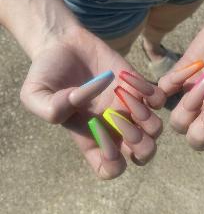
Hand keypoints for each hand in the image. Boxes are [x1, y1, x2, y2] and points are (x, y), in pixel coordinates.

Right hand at [20, 26, 165, 178]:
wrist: (63, 44)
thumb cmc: (47, 73)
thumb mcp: (34, 94)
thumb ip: (49, 108)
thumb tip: (79, 102)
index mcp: (91, 138)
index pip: (111, 169)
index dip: (112, 160)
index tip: (97, 130)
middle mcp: (114, 128)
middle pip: (144, 154)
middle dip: (138, 142)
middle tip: (115, 115)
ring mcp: (129, 108)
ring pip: (156, 130)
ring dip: (144, 115)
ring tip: (120, 92)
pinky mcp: (139, 86)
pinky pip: (159, 99)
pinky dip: (148, 90)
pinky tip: (125, 77)